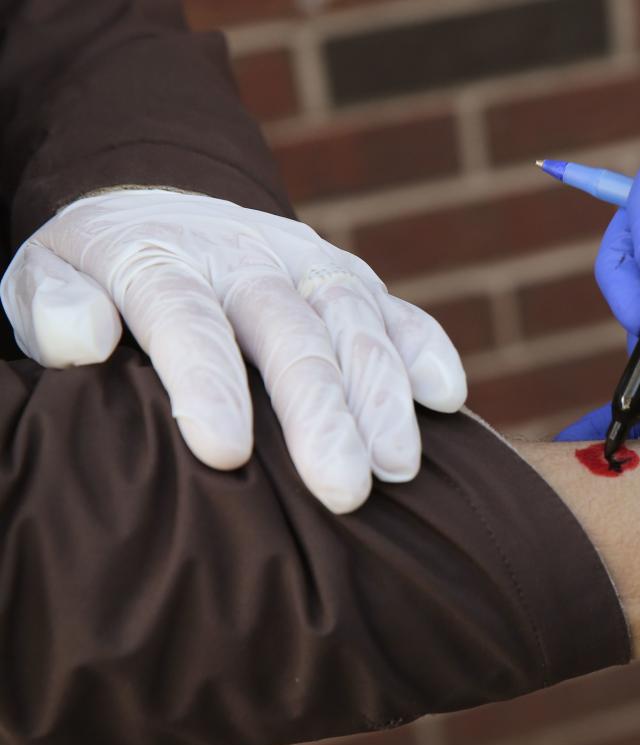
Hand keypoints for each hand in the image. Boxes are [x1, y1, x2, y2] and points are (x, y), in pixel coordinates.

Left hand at [1, 190, 465, 512]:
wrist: (163, 212)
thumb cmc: (101, 278)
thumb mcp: (47, 278)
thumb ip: (55, 305)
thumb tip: (84, 339)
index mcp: (160, 260)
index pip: (187, 320)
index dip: (209, 383)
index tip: (224, 453)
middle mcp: (244, 258)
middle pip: (289, 331)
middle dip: (322, 411)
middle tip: (345, 491)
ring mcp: (308, 264)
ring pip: (354, 321)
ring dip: (382, 393)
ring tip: (400, 468)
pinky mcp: (351, 279)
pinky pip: (396, 309)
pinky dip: (426, 347)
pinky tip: (446, 398)